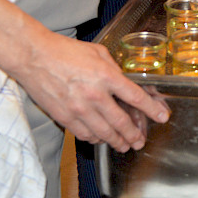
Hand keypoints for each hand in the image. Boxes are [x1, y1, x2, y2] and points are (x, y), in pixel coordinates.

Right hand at [14, 25, 169, 151]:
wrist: (34, 57)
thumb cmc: (66, 51)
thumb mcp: (98, 53)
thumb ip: (114, 69)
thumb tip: (125, 81)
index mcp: (107, 76)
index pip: (136, 97)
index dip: (152, 110)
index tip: (162, 116)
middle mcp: (95, 95)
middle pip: (122, 122)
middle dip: (134, 135)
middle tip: (140, 141)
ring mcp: (79, 109)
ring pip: (104, 133)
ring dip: (117, 142)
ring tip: (125, 146)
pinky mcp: (64, 117)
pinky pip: (84, 134)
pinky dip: (95, 139)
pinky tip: (101, 139)